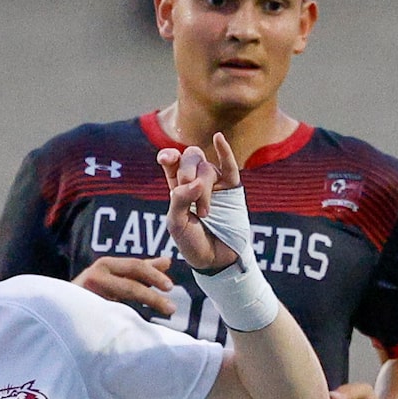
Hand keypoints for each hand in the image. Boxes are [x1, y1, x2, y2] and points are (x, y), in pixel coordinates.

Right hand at [76, 254, 177, 317]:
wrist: (61, 311)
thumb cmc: (93, 294)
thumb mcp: (119, 279)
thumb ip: (141, 272)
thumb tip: (167, 261)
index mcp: (106, 265)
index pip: (135, 266)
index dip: (154, 275)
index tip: (170, 287)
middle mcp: (95, 274)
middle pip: (130, 282)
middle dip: (152, 293)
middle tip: (171, 307)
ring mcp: (88, 291)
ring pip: (123, 294)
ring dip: (148, 303)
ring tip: (164, 313)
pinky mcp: (83, 307)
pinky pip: (109, 312)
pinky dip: (125, 319)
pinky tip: (137, 325)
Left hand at [158, 134, 243, 273]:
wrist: (215, 259)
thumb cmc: (192, 242)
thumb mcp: (177, 223)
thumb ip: (180, 199)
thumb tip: (196, 182)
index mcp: (177, 187)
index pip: (172, 161)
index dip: (169, 155)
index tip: (165, 159)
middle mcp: (196, 180)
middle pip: (191, 158)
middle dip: (187, 174)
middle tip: (189, 198)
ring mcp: (215, 183)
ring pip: (208, 168)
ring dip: (204, 190)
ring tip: (205, 214)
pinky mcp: (232, 189)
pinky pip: (230, 167)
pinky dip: (225, 152)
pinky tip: (218, 138)